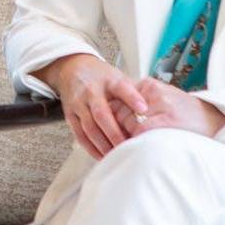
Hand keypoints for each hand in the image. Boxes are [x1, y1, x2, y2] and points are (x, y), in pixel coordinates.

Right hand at [29, 54, 149, 160]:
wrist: (73, 69)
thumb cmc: (101, 77)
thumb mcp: (118, 77)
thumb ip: (133, 91)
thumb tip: (154, 110)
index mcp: (108, 80)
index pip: (121, 88)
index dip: (133, 98)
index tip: (144, 109)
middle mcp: (91, 91)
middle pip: (101, 114)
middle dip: (114, 132)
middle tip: (127, 146)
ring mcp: (79, 103)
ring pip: (89, 127)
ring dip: (103, 144)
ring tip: (116, 154)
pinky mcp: (70, 115)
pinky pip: (80, 135)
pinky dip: (90, 148)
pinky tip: (101, 155)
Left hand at [109, 76, 224, 141]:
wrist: (213, 121)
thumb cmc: (184, 116)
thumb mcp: (160, 101)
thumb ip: (138, 105)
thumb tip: (112, 118)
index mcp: (148, 85)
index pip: (116, 99)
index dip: (108, 119)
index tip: (104, 133)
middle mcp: (151, 91)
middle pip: (117, 111)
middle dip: (111, 130)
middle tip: (107, 146)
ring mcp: (159, 104)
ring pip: (125, 122)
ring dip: (118, 138)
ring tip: (115, 152)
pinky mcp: (164, 119)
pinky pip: (137, 132)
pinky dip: (130, 143)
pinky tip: (130, 152)